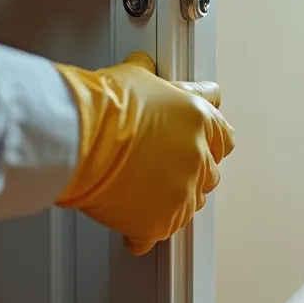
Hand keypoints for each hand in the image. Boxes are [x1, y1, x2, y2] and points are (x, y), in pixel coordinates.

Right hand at [53, 52, 234, 254]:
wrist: (79, 136)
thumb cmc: (104, 106)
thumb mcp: (135, 76)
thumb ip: (154, 81)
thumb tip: (146, 69)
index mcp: (200, 120)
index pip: (224, 137)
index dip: (207, 141)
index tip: (197, 143)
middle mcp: (197, 156)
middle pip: (209, 174)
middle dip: (189, 171)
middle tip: (162, 168)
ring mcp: (181, 191)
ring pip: (189, 205)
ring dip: (172, 200)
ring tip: (146, 194)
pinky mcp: (159, 221)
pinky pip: (159, 233)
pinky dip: (144, 231)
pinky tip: (131, 226)